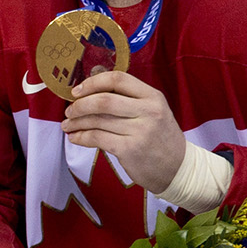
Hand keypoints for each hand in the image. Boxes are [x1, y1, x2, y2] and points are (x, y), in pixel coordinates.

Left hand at [62, 71, 186, 193]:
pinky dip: (81, 137)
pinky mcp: (130, 150)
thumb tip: (91, 82)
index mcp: (152, 96)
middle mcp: (148, 111)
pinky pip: (97, 138)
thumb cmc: (160, 137)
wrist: (179, 169)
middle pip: (103, 100)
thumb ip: (127, 97)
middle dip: (80, 105)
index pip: (118, 79)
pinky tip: (75, 137)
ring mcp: (140, 131)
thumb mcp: (153, 110)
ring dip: (76, 122)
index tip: (77, 91)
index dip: (93, 82)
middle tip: (69, 111)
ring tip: (67, 125)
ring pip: (97, 120)